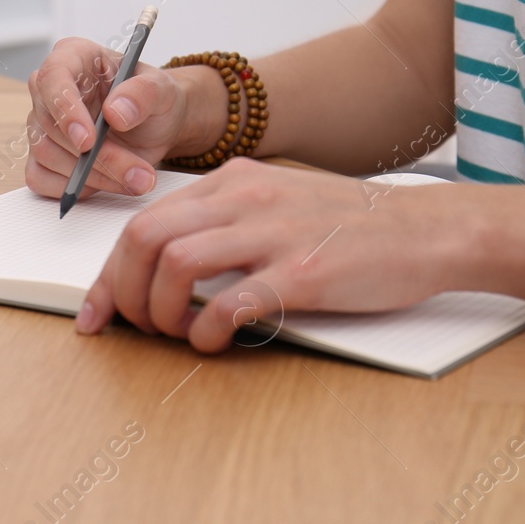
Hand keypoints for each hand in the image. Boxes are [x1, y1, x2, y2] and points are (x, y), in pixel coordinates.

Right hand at [24, 37, 220, 199]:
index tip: (88, 140)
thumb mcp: (162, 89)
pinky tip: (109, 183)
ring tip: (137, 179)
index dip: (65, 109)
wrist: (156, 127)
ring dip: (93, 176)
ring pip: (46, 154)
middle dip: (95, 157)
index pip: (52, 77)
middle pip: (50, 125)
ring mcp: (42, 124)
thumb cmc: (153, 99)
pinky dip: (74, 188)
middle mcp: (50, 89)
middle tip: (136, 172)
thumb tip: (114, 112)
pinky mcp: (43, 156)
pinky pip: (41, 178)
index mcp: (73, 57)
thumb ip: (143, 94)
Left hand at [77, 159, 469, 351]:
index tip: (97, 312)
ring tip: (175, 333)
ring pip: (174, 263)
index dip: (108, 273)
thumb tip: (169, 264)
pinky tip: (213, 342)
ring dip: (157, 310)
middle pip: (145, 239)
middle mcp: (245, 199)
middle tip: (132, 328)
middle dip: (122, 292)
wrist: (427, 229)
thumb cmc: (353, 226)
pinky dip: (205, 329)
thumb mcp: (278, 200)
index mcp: (234, 182)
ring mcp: (273, 233)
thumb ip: (227, 220)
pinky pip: (229, 302)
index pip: (144, 221)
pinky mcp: (302, 273)